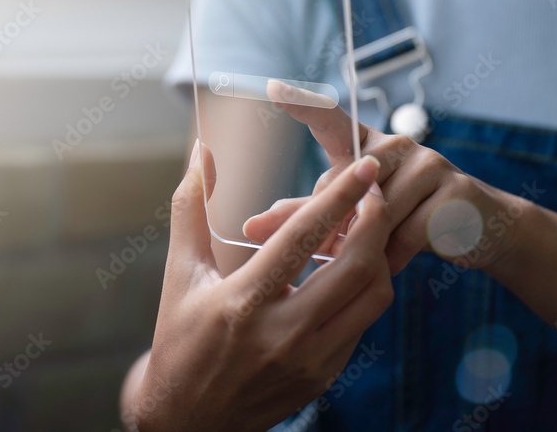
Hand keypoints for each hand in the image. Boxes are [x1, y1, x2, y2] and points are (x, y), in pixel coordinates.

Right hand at [134, 140, 392, 431]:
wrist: (187, 420)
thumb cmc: (179, 339)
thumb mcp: (179, 272)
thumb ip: (191, 207)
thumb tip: (201, 152)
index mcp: (243, 302)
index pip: (302, 238)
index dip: (340, 198)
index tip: (364, 168)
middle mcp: (283, 333)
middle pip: (357, 268)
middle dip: (376, 221)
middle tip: (375, 192)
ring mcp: (310, 360)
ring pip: (373, 297)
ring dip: (377, 255)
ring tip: (364, 228)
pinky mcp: (324, 375)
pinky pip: (362, 322)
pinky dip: (365, 288)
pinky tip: (351, 267)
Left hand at [244, 81, 529, 274]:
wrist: (476, 230)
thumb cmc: (402, 220)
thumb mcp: (352, 217)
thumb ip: (307, 218)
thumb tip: (249, 228)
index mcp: (365, 145)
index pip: (330, 119)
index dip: (301, 103)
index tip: (270, 86)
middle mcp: (395, 144)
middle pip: (344, 185)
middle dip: (331, 227)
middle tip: (323, 255)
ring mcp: (427, 163)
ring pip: (375, 214)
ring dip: (363, 246)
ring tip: (365, 261)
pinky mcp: (452, 190)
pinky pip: (406, 233)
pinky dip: (392, 258)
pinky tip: (391, 267)